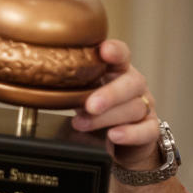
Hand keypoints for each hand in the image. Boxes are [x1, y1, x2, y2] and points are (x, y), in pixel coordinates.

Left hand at [71, 39, 159, 169]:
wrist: (120, 142)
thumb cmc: (96, 111)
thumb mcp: (82, 94)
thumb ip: (70, 86)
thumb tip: (41, 84)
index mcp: (118, 70)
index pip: (121, 54)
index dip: (115, 51)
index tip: (104, 50)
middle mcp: (134, 86)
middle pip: (130, 83)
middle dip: (109, 94)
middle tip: (89, 105)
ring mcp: (145, 106)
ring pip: (134, 108)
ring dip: (107, 117)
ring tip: (82, 124)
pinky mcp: (150, 128)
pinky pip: (147, 130)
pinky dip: (131, 133)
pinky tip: (114, 135)